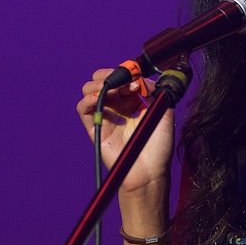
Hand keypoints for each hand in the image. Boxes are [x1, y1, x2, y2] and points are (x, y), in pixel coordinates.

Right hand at [76, 68, 174, 196]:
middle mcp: (118, 105)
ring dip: (99, 84)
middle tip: (123, 83)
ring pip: (91, 89)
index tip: (136, 80)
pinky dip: (87, 99)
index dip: (128, 74)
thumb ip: (154, 91)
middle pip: (104, 79)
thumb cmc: (158, 145)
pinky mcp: (95, 127)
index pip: (123, 77)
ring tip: (111, 90)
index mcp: (135, 100)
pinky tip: (98, 98)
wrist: (149, 170)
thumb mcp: (162, 111)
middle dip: (111, 75)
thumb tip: (142, 79)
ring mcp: (106, 115)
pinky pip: (83, 108)